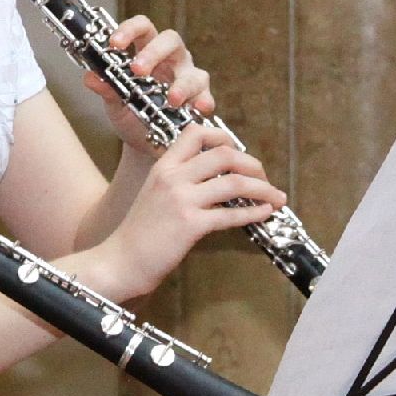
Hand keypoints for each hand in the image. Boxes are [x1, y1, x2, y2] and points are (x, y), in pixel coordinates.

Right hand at [80, 120, 282, 300]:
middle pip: (224, 154)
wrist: (119, 261)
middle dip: (253, 164)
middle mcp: (173, 177)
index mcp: (164, 166)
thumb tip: (218, 178)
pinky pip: (231, 215)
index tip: (240, 153)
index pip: (197, 133)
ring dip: (262, 189)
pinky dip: (254, 213)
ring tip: (275, 197)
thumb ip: (181, 181)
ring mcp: (181, 200)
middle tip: (264, 177)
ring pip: (233, 182)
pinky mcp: (190, 225)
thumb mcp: (155, 194)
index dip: (224, 138)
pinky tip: (264, 214)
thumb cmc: (140, 233)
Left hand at [82, 14, 214, 151]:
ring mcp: (188, 77)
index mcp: (147, 51)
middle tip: (138, 70)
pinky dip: (203, 101)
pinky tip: (199, 109)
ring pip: (192, 70)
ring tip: (171, 99)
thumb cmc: (131, 115)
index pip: (143, 28)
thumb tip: (90, 78)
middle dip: (154, 53)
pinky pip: (206, 97)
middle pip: (171, 40)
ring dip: (182, 84)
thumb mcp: (114, 105)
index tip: (114, 44)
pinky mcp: (200, 99)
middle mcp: (171, 60)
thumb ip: (106, 90)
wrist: (144, 146)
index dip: (130, 30)